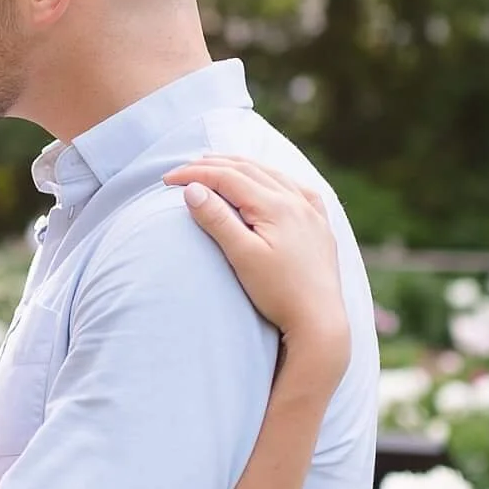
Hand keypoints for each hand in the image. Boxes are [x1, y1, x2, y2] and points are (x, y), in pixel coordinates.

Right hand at [166, 156, 349, 374]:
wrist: (320, 323)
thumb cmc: (279, 294)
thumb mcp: (243, 256)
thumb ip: (218, 220)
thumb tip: (192, 189)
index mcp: (276, 206)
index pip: (227, 177)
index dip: (194, 174)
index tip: (166, 180)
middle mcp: (297, 202)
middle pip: (249, 170)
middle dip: (214, 166)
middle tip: (184, 169)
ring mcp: (313, 214)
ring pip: (274, 175)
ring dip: (243, 167)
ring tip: (219, 166)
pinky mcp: (321, 228)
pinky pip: (299, 190)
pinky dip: (277, 179)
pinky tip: (275, 182)